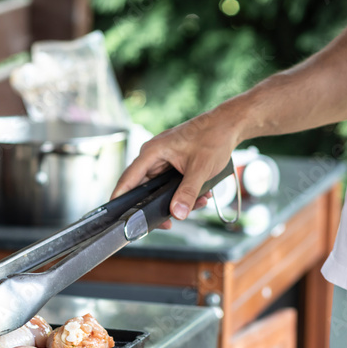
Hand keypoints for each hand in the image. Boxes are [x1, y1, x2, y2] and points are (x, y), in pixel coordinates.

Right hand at [113, 109, 242, 229]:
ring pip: (159, 189)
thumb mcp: (201, 169)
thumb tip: (178, 213)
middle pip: (143, 189)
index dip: (120, 199)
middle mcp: (152, 156)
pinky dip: (182, 192)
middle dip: (157, 206)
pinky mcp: (171, 164)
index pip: (128, 180)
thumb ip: (188, 192)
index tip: (117, 216)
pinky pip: (169, 184)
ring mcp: (161, 160)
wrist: (228, 125)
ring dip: (175, 199)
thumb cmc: (213, 137)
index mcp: (152, 152)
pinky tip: (200, 195)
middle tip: (168, 222)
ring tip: (197, 203)